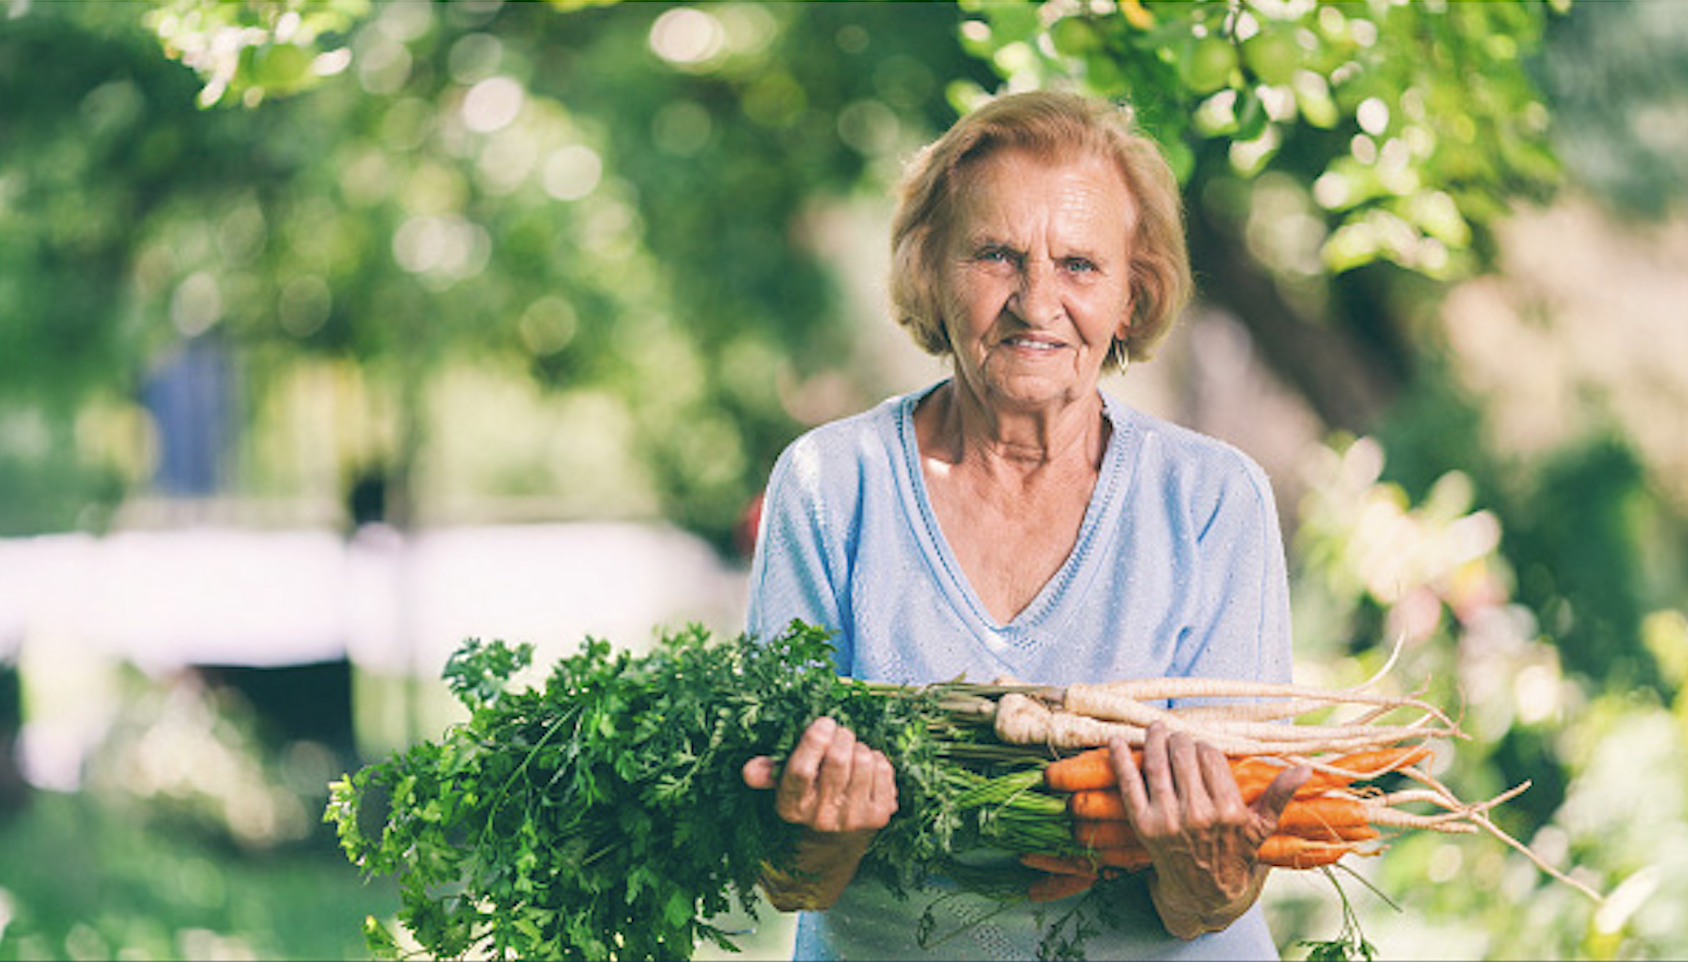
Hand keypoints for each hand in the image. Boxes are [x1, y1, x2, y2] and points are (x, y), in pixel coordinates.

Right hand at [741, 717, 897, 910]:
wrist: (837, 837)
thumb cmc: (810, 796)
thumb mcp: (785, 786)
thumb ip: (768, 773)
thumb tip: (749, 770)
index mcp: (793, 807)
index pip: (801, 770)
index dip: (813, 741)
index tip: (822, 724)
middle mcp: (822, 818)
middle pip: (837, 760)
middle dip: (841, 736)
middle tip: (839, 732)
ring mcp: (853, 818)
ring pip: (863, 761)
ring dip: (859, 747)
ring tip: (851, 751)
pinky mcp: (879, 816)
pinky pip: (883, 770)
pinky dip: (876, 759)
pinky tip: (866, 766)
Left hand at [1108, 723, 1308, 937]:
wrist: (1203, 892)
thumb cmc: (1235, 853)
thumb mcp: (1261, 827)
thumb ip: (1280, 794)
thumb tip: (1306, 768)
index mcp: (1229, 810)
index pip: (1210, 756)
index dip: (1204, 747)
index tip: (1201, 748)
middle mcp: (1198, 814)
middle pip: (1182, 755)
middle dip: (1180, 739)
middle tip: (1177, 736)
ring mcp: (1167, 819)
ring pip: (1157, 764)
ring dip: (1153, 740)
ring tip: (1155, 729)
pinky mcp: (1143, 826)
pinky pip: (1129, 785)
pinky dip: (1119, 760)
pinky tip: (1114, 741)